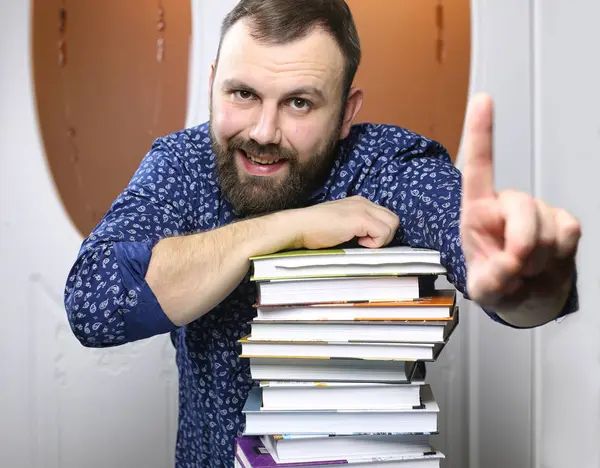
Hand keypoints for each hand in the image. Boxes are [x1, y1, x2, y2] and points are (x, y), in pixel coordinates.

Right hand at [290, 196, 399, 249]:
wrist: (299, 226)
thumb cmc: (314, 229)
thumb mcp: (340, 223)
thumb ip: (355, 226)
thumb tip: (368, 239)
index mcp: (359, 202)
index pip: (384, 216)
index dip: (379, 231)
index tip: (364, 241)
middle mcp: (364, 202)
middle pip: (393, 219)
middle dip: (385, 235)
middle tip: (366, 244)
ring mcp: (363, 209)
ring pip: (392, 224)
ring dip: (381, 239)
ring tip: (362, 243)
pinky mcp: (360, 219)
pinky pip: (383, 232)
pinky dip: (376, 242)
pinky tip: (359, 243)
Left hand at [460, 93, 581, 325]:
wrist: (528, 293)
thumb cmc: (497, 281)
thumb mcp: (483, 289)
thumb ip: (489, 281)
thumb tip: (507, 265)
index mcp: (477, 211)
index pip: (478, 169)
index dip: (480, 134)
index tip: (483, 99)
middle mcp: (506, 203)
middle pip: (522, 206)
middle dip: (522, 244)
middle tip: (515, 267)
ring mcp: (537, 210)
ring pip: (547, 225)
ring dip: (539, 257)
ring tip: (526, 268)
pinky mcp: (563, 220)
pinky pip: (569, 232)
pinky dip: (559, 254)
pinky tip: (546, 261)